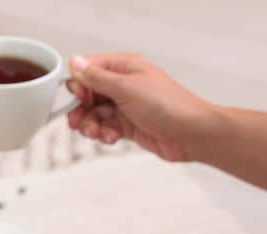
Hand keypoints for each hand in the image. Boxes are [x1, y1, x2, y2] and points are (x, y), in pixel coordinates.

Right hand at [67, 53, 215, 161]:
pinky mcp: (129, 125)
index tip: (79, 98)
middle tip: (78, 121)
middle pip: (88, 94)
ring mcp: (126, 105)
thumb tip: (75, 63)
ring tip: (97, 133)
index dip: (79, 85)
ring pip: (95, 114)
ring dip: (91, 125)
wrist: (191, 133)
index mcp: (124, 67)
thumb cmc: (168, 105)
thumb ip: (97, 77)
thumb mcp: (126, 87)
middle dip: (81, 109)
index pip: (89, 70)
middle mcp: (124, 84)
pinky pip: (106, 128)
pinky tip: (111, 137)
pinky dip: (104, 134)